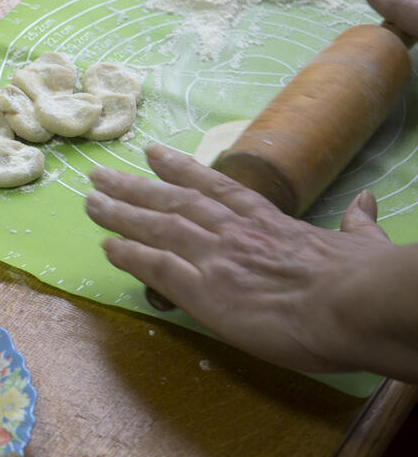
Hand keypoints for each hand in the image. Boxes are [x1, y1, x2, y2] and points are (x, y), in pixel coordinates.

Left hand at [84, 145, 408, 375]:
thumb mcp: (362, 242)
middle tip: (99, 175)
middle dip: (133, 187)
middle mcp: (233, 232)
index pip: (215, 187)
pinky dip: (129, 255)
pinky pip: (155, 267)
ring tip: (89, 203)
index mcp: (269, 221)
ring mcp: (215, 258)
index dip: (181, 169)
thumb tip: (368, 204)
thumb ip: (358, 224)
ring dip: (119, 214)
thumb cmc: (364, 278)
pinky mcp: (204, 291)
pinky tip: (106, 248)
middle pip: (173, 201)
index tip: (154, 153)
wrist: (355, 303)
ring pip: (156, 227)